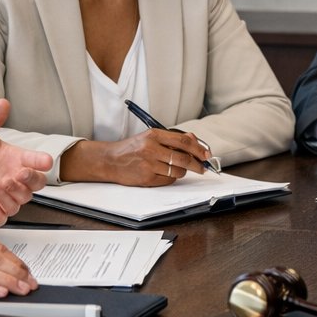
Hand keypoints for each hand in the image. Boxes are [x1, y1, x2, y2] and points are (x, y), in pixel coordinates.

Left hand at [0, 99, 53, 226]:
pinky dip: (2, 207)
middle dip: (32, 179)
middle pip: (37, 183)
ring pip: (22, 199)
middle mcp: (15, 179)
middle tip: (21, 173)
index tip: (45, 161)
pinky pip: (5, 214)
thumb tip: (2, 103)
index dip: (43, 161)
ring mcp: (6, 196)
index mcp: (16, 160)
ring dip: (13, 191)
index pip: (38, 161)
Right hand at [62, 127, 208, 185]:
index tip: (206, 154)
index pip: (183, 141)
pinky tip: (165, 174)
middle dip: (197, 164)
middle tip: (203, 167)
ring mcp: (148, 164)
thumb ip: (172, 138)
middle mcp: (151, 148)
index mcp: (154, 135)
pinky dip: (171, 178)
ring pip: (178, 171)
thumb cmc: (132, 148)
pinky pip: (168, 180)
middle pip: (184, 158)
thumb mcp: (150, 137)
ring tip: (176, 169)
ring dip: (182, 172)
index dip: (199, 149)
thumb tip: (194, 140)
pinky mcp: (146, 178)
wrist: (110, 160)